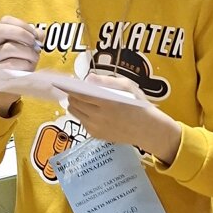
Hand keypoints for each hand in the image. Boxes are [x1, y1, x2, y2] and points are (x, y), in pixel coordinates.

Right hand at [0, 15, 40, 113]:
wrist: (13, 85)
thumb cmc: (20, 62)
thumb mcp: (27, 47)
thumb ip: (33, 37)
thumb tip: (40, 34)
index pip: (5, 20)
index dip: (22, 24)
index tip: (34, 34)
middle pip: (0, 30)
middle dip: (21, 33)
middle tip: (34, 43)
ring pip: (9, 48)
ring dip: (27, 52)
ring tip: (34, 57)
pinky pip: (11, 64)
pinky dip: (25, 64)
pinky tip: (29, 67)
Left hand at [66, 71, 182, 164]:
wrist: (147, 130)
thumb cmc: (139, 105)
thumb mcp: (127, 86)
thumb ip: (106, 80)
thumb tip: (88, 78)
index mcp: (106, 102)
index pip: (79, 94)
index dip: (70, 87)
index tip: (64, 82)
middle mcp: (98, 117)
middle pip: (74, 103)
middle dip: (72, 95)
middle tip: (74, 89)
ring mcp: (96, 127)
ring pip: (75, 113)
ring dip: (75, 105)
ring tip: (81, 99)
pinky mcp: (96, 135)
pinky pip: (82, 122)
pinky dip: (83, 115)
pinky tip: (92, 110)